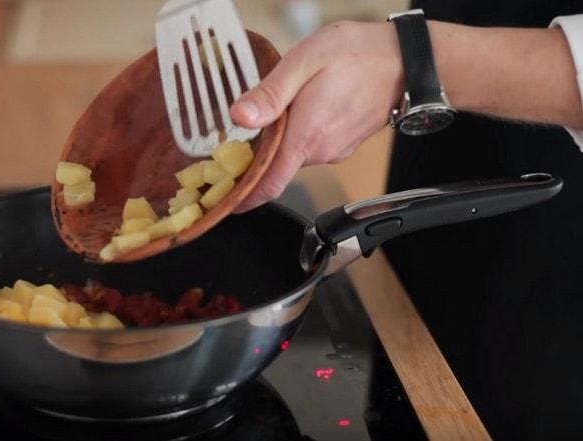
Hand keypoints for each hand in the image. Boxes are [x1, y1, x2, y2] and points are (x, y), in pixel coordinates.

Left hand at [231, 21, 403, 211]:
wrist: (407, 61)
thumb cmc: (359, 56)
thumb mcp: (304, 62)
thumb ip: (269, 94)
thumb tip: (239, 117)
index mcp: (305, 137)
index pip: (269, 184)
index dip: (244, 196)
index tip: (225, 201)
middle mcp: (320, 151)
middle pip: (276, 166)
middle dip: (257, 154)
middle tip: (237, 135)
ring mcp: (335, 150)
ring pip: (294, 154)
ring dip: (280, 140)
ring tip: (274, 112)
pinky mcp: (344, 144)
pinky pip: (312, 146)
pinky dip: (300, 134)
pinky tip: (303, 109)